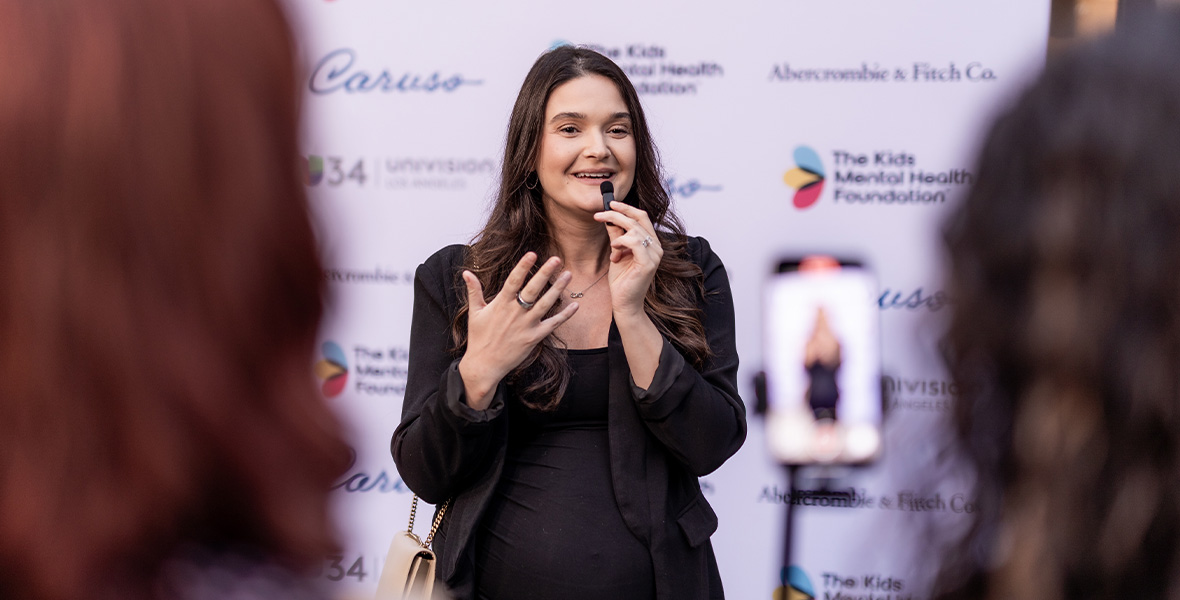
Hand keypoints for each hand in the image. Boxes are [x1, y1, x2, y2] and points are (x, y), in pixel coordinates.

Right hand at [458, 253, 577, 408]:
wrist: (484, 365)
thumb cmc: (479, 338)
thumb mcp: (474, 312)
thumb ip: (473, 290)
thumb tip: (466, 272)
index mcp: (501, 304)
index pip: (514, 281)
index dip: (523, 267)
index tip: (532, 254)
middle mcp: (515, 312)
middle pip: (533, 289)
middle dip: (545, 273)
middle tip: (557, 259)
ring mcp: (526, 325)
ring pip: (545, 303)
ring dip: (558, 289)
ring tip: (568, 274)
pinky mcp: (534, 337)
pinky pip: (552, 324)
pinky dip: (565, 315)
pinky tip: (575, 305)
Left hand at [593, 201, 662, 315]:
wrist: (624, 302)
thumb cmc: (622, 279)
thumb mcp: (617, 251)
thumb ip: (616, 234)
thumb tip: (608, 217)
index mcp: (651, 242)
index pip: (642, 217)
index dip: (626, 208)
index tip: (609, 203)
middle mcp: (656, 247)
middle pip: (638, 219)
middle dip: (617, 213)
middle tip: (599, 214)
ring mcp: (654, 255)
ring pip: (635, 229)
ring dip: (617, 234)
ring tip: (613, 249)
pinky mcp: (648, 264)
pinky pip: (634, 242)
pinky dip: (621, 242)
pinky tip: (615, 252)